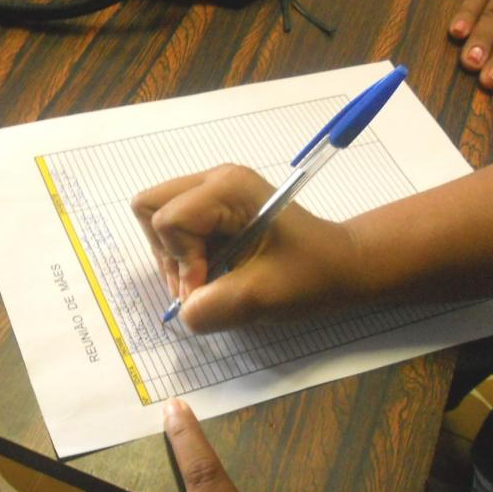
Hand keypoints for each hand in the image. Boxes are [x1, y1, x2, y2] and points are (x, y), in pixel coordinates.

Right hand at [131, 164, 361, 331]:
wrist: (342, 265)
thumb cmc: (311, 275)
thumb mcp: (263, 297)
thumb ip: (214, 307)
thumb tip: (183, 312)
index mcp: (228, 188)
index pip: (168, 220)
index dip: (182, 262)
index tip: (211, 285)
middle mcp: (215, 179)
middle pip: (151, 207)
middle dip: (166, 252)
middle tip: (200, 281)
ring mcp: (213, 191)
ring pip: (157, 218)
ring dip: (174, 257)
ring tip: (209, 279)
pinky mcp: (214, 209)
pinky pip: (175, 229)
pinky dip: (184, 256)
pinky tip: (215, 271)